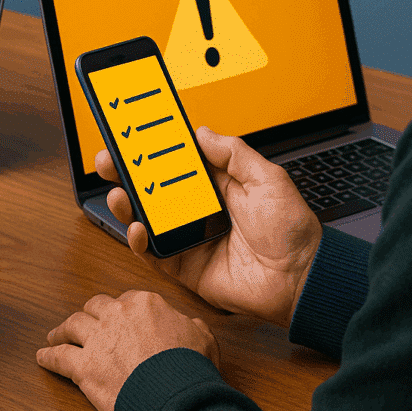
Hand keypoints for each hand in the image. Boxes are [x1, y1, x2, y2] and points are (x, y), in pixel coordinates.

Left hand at [36, 290, 218, 410]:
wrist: (175, 395)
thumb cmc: (190, 367)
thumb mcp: (202, 336)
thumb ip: (190, 325)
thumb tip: (188, 323)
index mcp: (144, 304)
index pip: (125, 300)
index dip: (120, 311)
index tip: (116, 319)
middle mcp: (116, 315)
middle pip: (94, 307)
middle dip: (88, 314)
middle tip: (83, 322)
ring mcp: (97, 339)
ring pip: (72, 325)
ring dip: (62, 330)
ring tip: (56, 335)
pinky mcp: (84, 366)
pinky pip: (59, 357)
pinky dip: (48, 357)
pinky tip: (42, 357)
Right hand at [96, 127, 321, 328]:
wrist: (302, 278)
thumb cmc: (292, 232)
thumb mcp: (268, 178)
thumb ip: (233, 153)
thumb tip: (202, 132)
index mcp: (217, 186)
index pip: (177, 163)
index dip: (155, 150)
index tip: (134, 134)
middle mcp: (198, 210)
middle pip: (153, 189)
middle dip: (128, 173)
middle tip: (109, 159)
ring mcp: (189, 238)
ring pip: (147, 219)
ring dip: (127, 205)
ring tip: (118, 192)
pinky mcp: (185, 266)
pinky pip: (153, 253)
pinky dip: (140, 241)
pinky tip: (138, 227)